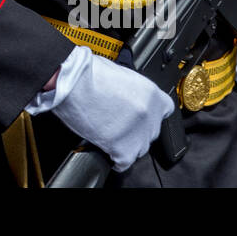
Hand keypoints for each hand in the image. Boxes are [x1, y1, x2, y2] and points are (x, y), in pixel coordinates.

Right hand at [27, 45, 173, 172]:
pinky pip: (124, 163)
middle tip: (119, 122)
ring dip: (127, 143)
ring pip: (140, 148)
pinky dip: (117, 159)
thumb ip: (133, 90)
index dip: (151, 114)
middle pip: (151, 131)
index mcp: (151, 93)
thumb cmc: (87, 73)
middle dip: (136, 129)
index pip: (165, 110)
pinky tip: (110, 152)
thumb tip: (129, 99)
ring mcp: (137, 133)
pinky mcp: (121, 148)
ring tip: (111, 135)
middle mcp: (149, 114)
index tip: (141, 116)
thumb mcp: (121, 74)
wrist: (71, 82)